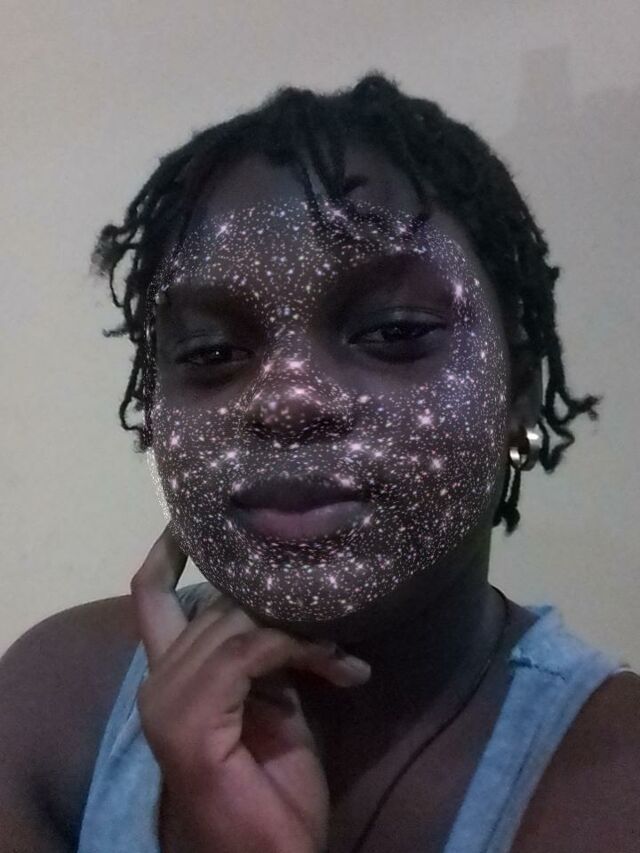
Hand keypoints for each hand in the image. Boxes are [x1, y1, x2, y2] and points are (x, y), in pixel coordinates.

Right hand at [131, 524, 371, 852]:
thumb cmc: (271, 788)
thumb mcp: (273, 700)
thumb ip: (264, 649)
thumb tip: (292, 596)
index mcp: (167, 674)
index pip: (153, 595)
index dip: (172, 549)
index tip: (203, 513)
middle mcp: (156, 681)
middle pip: (220, 601)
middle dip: (284, 598)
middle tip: (340, 606)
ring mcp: (167, 701)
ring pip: (240, 621)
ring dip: (304, 628)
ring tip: (344, 652)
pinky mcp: (191, 722)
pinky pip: (255, 650)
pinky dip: (306, 650)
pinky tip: (344, 670)